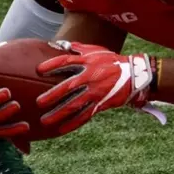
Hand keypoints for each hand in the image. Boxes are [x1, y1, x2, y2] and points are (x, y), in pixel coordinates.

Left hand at [35, 43, 153, 136]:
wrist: (134, 74)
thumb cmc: (112, 60)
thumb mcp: (96, 50)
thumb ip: (77, 48)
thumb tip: (59, 44)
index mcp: (87, 62)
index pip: (66, 62)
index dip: (52, 66)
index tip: (38, 70)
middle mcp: (90, 77)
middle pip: (68, 87)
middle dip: (52, 95)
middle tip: (38, 102)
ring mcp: (95, 92)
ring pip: (74, 105)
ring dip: (59, 113)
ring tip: (45, 120)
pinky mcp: (101, 103)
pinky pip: (85, 115)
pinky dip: (73, 123)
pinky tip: (61, 128)